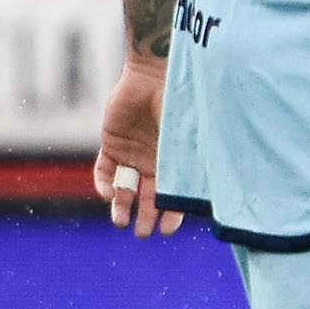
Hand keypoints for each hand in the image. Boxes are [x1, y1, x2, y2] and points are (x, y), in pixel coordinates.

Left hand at [92, 58, 183, 234]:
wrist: (154, 76)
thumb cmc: (179, 106)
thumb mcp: (189, 140)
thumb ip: (192, 166)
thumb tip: (204, 198)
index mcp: (176, 163)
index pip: (173, 196)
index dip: (171, 214)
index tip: (168, 230)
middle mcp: (154, 162)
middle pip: (147, 198)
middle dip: (145, 217)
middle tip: (142, 232)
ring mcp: (132, 154)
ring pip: (125, 189)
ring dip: (122, 207)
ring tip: (120, 222)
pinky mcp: (112, 144)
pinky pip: (105, 170)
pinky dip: (104, 184)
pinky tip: (109, 194)